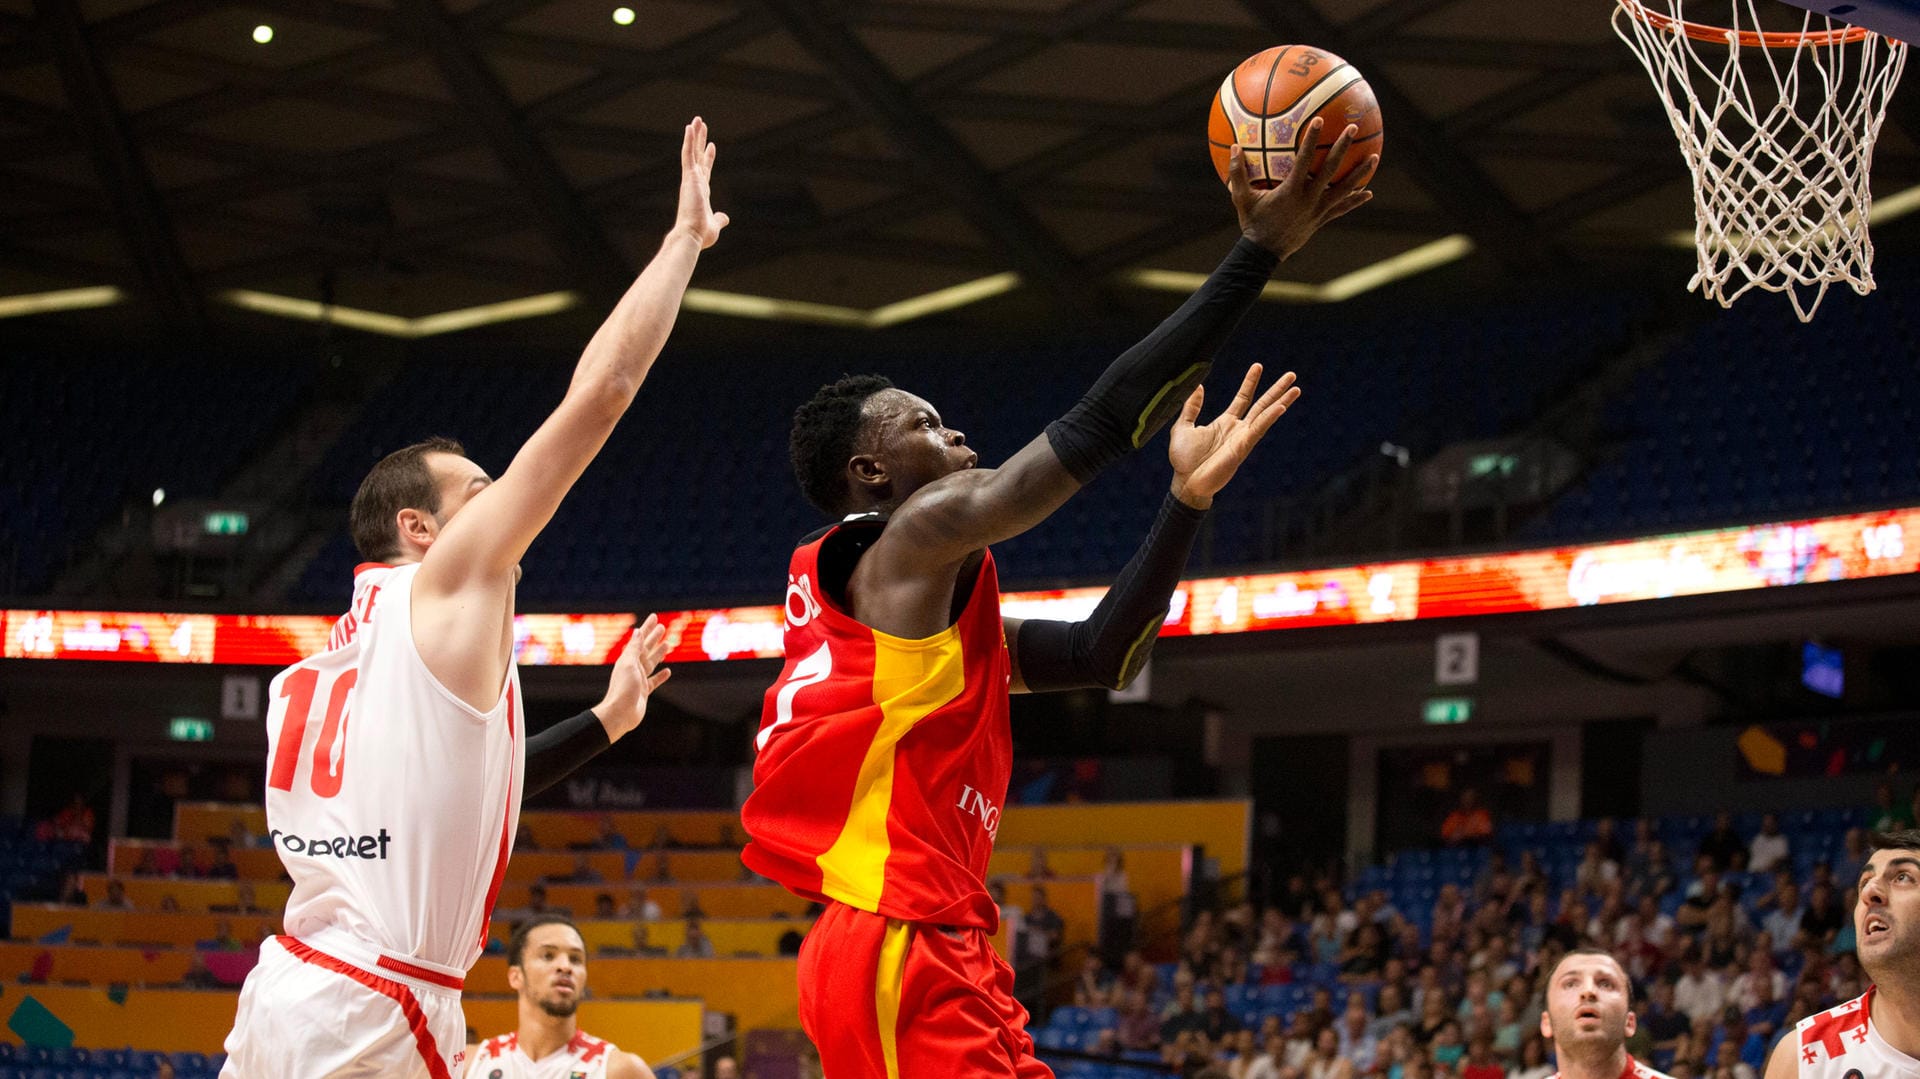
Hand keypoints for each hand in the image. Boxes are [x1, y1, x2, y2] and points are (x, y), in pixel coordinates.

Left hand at [592, 613, 671, 741]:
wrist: (620, 714)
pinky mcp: (644, 692)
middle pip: (646, 649)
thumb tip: (637, 631)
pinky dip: (661, 675)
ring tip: (667, 645)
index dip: (647, 628)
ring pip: (651, 663)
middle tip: (663, 627)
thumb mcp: (629, 664)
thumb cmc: (623, 689)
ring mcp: (639, 680)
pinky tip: (668, 671)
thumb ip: (634, 648)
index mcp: (628, 659)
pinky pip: (654, 681)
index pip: (640, 639)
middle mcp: (633, 668)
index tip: (655, 617)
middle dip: (654, 638)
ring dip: (659, 654)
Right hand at [672, 117, 728, 248]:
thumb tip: (725, 218)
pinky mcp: (689, 177)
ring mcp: (691, 179)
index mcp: (701, 192)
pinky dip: (689, 141)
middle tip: (700, 124)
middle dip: (699, 140)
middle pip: (697, 156)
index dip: (708, 158)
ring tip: (697, 119)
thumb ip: (719, 219)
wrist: (692, 236)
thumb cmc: (701, 234)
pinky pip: (688, 155)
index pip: (705, 170)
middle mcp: (694, 183)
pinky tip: (690, 127)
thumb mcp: (715, 225)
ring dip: (694, 135)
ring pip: (691, 151)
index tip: (711, 145)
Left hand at [1167, 364, 1299, 508]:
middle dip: (1276, 390)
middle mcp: (1238, 429)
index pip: (1243, 398)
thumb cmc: (1184, 460)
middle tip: (1291, 375)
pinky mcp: (1243, 448)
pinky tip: (1280, 408)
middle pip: (1262, 404)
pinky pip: (1258, 430)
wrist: (1186, 482)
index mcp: (1225, 422)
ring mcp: (1243, 438)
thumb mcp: (1183, 427)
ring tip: (1296, 389)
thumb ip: (1191, 407)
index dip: (1250, 382)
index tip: (1258, 366)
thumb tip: (1197, 386)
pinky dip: (1269, 418)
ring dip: (1281, 401)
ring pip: (1266, 415)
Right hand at [1230, 118, 1375, 260]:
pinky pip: (1342, 208)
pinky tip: (1368, 193)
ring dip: (1360, 172)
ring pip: (1344, 188)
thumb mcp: (1241, 198)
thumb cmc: (1252, 223)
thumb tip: (1233, 147)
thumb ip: (1237, 173)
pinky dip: (1355, 200)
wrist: (1263, 254)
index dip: (1312, 139)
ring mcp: (1318, 210)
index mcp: (1291, 190)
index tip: (1320, 120)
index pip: (1305, 159)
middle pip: (1331, 169)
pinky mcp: (1321, 220)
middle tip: (1352, 128)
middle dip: (1342, 147)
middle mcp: (1310, 198)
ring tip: (1374, 157)